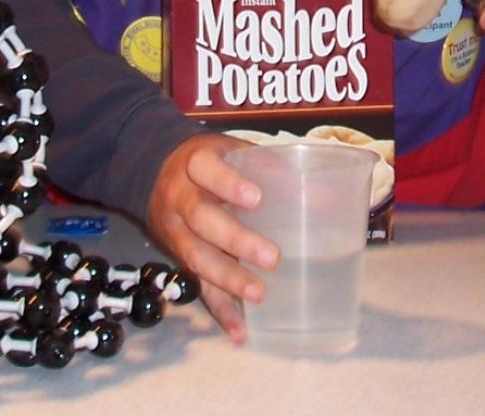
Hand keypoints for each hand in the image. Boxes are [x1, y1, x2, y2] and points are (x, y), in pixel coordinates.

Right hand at [144, 131, 277, 341]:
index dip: (228, 183)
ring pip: (197, 256)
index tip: (256, 198)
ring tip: (259, 294)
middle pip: (201, 218)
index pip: (206, 168)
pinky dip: (220, 311)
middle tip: (272, 257)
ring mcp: (176, 230)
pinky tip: (240, 331)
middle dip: (235, 239)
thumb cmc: (212, 164)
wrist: (154, 173)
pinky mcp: (180, 259)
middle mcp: (180, 197)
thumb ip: (275, 171)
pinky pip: (198, 286)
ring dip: (228, 279)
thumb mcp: (235, 152)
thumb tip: (331, 200)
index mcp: (196, 163)